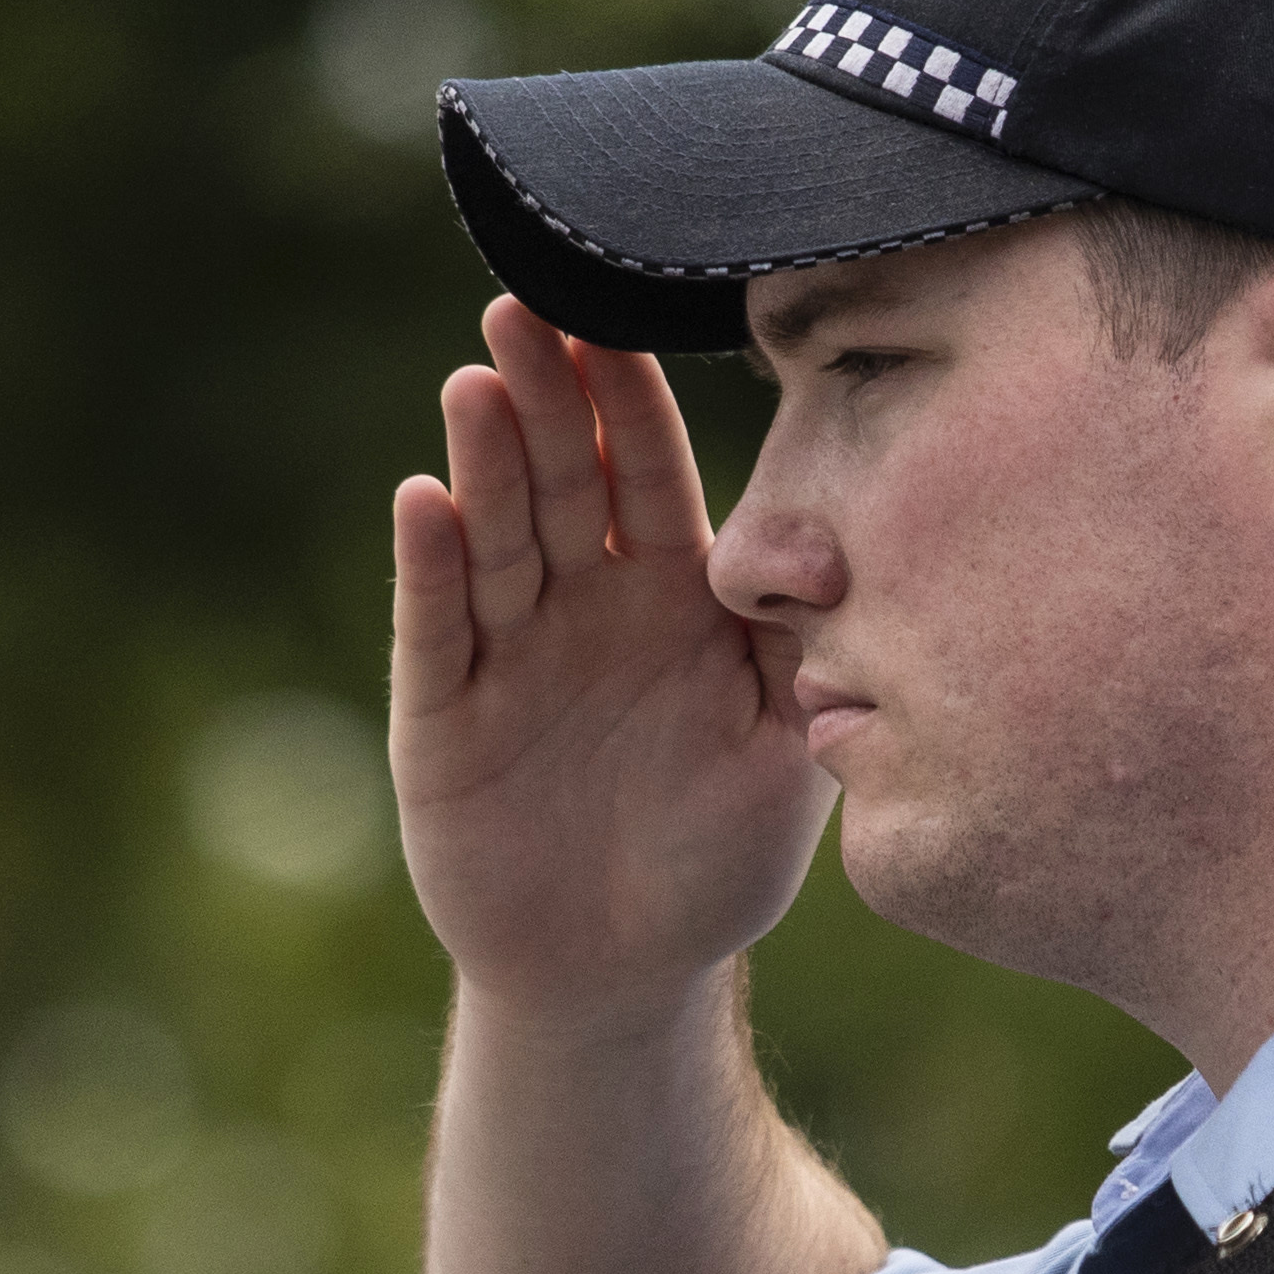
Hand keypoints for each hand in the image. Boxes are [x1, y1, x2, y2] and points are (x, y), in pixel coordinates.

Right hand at [390, 298, 831, 1014]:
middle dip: (547, 397)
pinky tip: (423, 499)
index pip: (652, 478)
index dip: (632, 405)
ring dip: (486, 461)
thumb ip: (808, 652)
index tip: (616, 318)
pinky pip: (439, 630)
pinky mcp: (446, 716)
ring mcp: (510, 652)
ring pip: (497, 537)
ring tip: (478, 382)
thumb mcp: (790, 748)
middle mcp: (584, 603)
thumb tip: (851, 557)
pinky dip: (432, 568)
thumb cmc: (717, 850)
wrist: (625, 968)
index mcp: (672, 595)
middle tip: (525, 305)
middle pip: (563, 481)